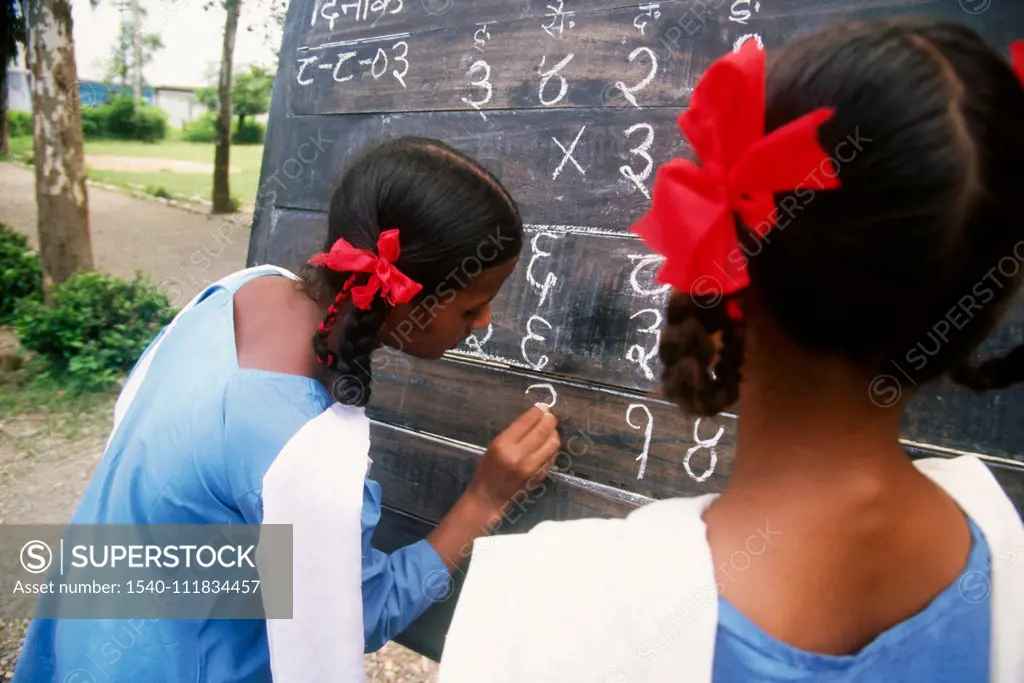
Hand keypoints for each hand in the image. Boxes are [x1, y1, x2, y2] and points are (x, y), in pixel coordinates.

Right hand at [427, 405, 560, 569]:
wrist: (489, 498)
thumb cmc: (487, 470)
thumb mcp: (494, 446)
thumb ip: (514, 433)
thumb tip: (534, 418)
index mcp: (503, 445)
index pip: (526, 422)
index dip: (537, 412)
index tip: (543, 407)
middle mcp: (519, 455)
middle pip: (542, 431)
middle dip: (550, 421)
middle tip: (551, 417)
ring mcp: (531, 467)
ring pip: (552, 444)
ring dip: (554, 434)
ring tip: (550, 431)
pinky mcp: (539, 476)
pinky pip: (552, 458)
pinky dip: (552, 449)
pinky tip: (548, 446)